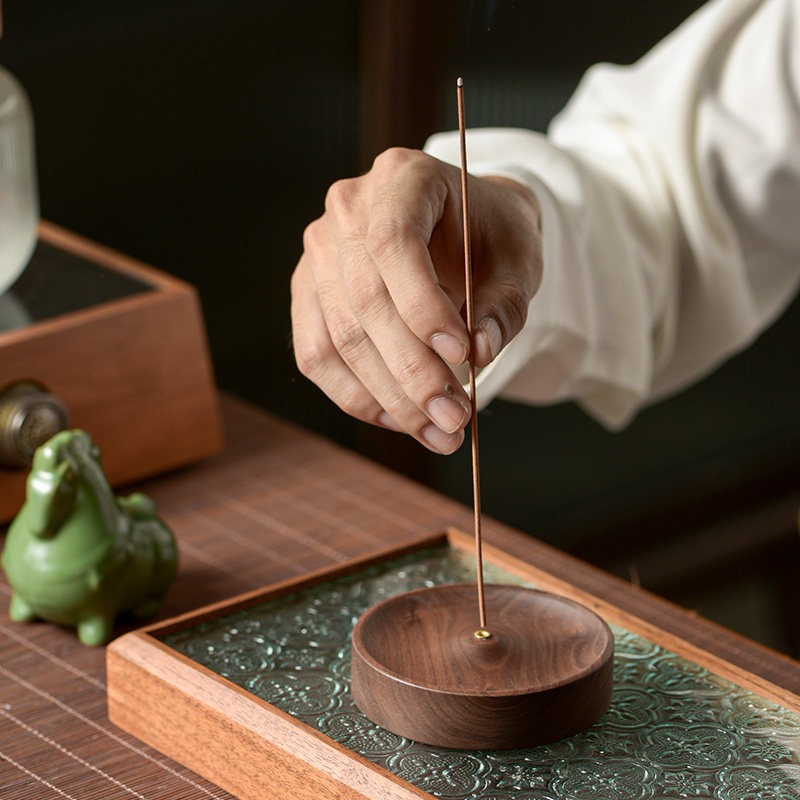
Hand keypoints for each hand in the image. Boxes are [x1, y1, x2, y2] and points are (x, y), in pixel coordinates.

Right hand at [291, 147, 541, 453]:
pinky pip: (317, 355)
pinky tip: (400, 419)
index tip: (462, 357)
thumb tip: (480, 353)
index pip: (392, 243)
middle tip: (455, 420)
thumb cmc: (493, 238)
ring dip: (389, 396)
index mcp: (402, 178)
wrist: (465, 228)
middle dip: (411, 371)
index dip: (422, 306)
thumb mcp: (519, 263)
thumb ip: (503, 306)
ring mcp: (320, 252)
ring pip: (339, 338)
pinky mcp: (309, 293)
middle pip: (363, 301)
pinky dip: (357, 396)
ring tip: (438, 432)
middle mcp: (348, 209)